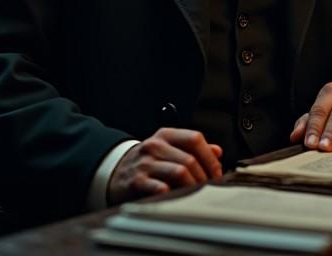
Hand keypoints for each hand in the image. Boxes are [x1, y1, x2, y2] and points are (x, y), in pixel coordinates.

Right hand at [107, 128, 222, 204]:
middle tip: (209, 187)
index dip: (210, 157)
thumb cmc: (146, 161)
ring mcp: (145, 163)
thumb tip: (217, 151)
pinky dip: (172, 193)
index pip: (195, 139)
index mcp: (165, 135)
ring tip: (196, 193)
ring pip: (179, 172)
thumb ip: (192, 148)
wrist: (114, 171)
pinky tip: (176, 196)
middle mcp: (155, 146)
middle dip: (204, 177)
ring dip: (193, 186)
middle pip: (190, 159)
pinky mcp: (136, 181)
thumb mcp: (167, 148)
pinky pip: (161, 188)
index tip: (217, 172)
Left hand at [289, 81, 331, 151]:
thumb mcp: (331, 111)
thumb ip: (311, 122)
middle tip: (316, 147)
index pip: (318, 110)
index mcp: (329, 92)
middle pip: (330, 113)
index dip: (312, 127)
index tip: (307, 143)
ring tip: (329, 148)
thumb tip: (294, 136)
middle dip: (322, 131)